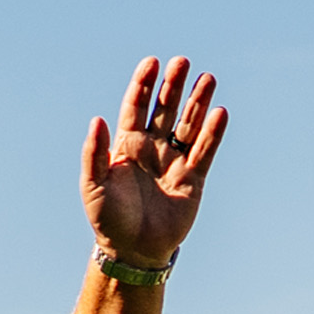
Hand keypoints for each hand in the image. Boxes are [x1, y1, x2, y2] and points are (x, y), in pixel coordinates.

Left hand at [82, 56, 228, 267]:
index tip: (151, 62)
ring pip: (188, 125)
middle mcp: (152, 149)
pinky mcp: (193, 179)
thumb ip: (94, 154)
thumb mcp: (93, 186)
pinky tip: (219, 113)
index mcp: (126, 147)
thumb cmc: (108, 219)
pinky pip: (205, 151)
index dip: (143, 85)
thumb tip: (97, 119)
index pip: (136, 108)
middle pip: (165, 110)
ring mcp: (174, 162)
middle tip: (182, 61)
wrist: (132, 251)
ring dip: (198, 102)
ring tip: (207, 77)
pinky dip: (212, 133)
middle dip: (173, 86)